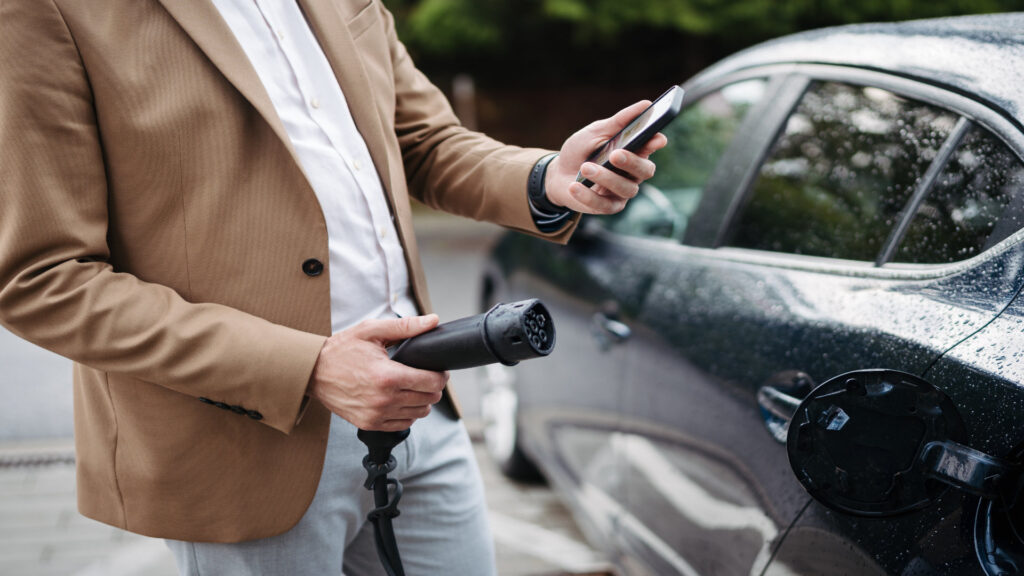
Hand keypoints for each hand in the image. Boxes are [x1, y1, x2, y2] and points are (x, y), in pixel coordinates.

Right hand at [307, 314, 448, 430]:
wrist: (313, 372)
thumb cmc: (341, 350)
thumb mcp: (372, 331)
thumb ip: (405, 327)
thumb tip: (433, 321)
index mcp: (387, 376)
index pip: (432, 383)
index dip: (441, 375)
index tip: (438, 369)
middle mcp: (384, 400)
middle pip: (429, 400)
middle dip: (433, 386)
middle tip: (426, 375)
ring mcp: (376, 415)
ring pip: (419, 414)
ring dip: (422, 400)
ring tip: (413, 386)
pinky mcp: (370, 424)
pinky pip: (403, 424)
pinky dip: (408, 413)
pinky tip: (401, 399)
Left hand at [544, 101, 668, 213]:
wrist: (558, 174)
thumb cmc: (581, 150)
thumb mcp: (596, 132)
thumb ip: (619, 121)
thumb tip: (646, 104)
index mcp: (635, 151)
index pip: (651, 147)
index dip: (656, 143)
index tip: (656, 138)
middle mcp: (633, 173)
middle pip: (645, 170)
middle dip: (632, 162)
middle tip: (616, 154)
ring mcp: (622, 192)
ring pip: (625, 188)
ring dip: (605, 178)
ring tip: (585, 167)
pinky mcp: (608, 206)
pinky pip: (603, 204)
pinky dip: (587, 195)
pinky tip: (574, 186)